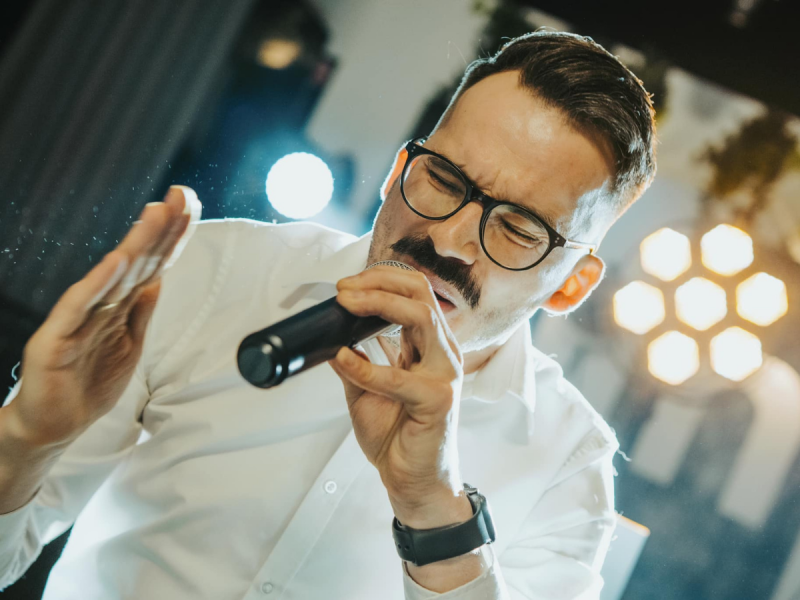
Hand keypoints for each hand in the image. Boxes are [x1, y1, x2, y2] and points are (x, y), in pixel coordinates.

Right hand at [7, 186, 200, 447]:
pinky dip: (98, 283)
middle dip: (160, 228)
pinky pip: (80, 306)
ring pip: (114, 275)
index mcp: (120, 306)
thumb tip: (159, 278)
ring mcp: (78, 319)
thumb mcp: (129, 344)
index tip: (189, 206)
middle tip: (180, 196)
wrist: (51, 423)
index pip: (152, 264)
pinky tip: (116, 261)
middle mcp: (100, 304)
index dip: (171, 237)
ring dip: (136, 244)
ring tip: (156, 215)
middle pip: (138, 261)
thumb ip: (141, 310)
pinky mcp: (57, 338)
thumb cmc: (87, 383)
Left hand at [328, 267, 464, 518]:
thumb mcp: (365, 390)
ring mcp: (445, 374)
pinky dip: (365, 366)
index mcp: (430, 345)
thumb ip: (355, 362)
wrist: (413, 481)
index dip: (381, 279)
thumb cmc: (397, 436)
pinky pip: (398, 376)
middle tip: (343, 290)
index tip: (345, 287)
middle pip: (421, 292)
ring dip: (378, 304)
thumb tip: (329, 336)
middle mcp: (443, 353)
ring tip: (346, 305)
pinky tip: (343, 359)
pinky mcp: (437, 400)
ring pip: (421, 316)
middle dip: (379, 281)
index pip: (414, 292)